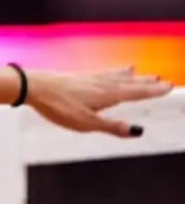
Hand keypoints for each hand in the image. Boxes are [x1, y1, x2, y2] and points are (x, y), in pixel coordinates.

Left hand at [27, 67, 173, 137]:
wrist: (35, 88)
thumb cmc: (59, 107)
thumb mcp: (86, 123)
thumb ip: (112, 127)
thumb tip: (138, 131)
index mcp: (108, 95)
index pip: (136, 93)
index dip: (153, 91)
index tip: (168, 87)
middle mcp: (103, 83)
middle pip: (130, 83)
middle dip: (147, 84)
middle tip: (163, 81)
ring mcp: (91, 79)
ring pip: (118, 77)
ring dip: (134, 77)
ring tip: (145, 74)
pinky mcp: (80, 77)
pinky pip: (105, 74)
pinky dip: (116, 72)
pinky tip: (116, 71)